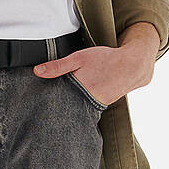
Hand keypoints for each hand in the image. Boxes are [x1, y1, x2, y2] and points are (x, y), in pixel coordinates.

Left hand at [32, 39, 154, 106]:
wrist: (132, 66)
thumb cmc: (105, 59)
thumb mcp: (79, 58)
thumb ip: (58, 66)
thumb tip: (37, 71)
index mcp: (79, 90)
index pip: (58, 103)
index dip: (47, 105)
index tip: (37, 108)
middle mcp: (88, 101)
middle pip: (66, 109)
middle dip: (56, 109)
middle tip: (43, 110)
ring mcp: (96, 105)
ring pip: (77, 109)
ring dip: (69, 106)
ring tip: (58, 106)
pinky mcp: (102, 105)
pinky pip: (87, 107)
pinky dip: (80, 104)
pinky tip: (76, 100)